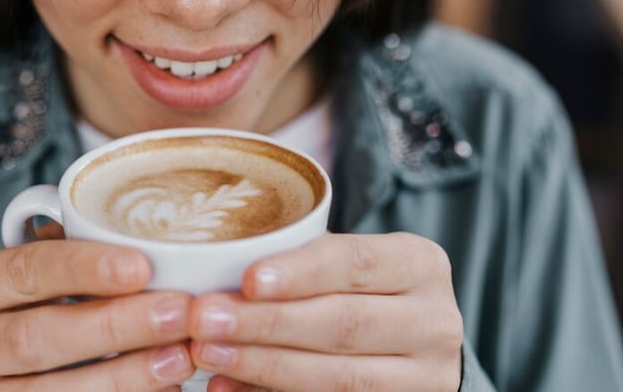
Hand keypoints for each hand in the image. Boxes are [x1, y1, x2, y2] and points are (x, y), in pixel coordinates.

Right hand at [0, 238, 194, 390]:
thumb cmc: (19, 308)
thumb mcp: (28, 275)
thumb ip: (68, 255)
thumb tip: (155, 245)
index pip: (24, 270)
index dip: (83, 268)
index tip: (142, 266)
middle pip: (36, 338)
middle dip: (114, 326)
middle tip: (177, 312)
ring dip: (124, 376)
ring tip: (180, 357)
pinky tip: (161, 388)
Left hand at [187, 232, 462, 391]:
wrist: (408, 342)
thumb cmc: (358, 288)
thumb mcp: (347, 262)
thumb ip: (303, 262)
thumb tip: (216, 272)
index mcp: (421, 264)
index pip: (357, 263)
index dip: (302, 272)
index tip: (248, 279)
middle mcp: (435, 321)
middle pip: (344, 324)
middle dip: (267, 323)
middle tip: (206, 320)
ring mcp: (426, 377)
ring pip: (339, 377)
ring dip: (263, 366)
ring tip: (208, 354)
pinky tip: (229, 386)